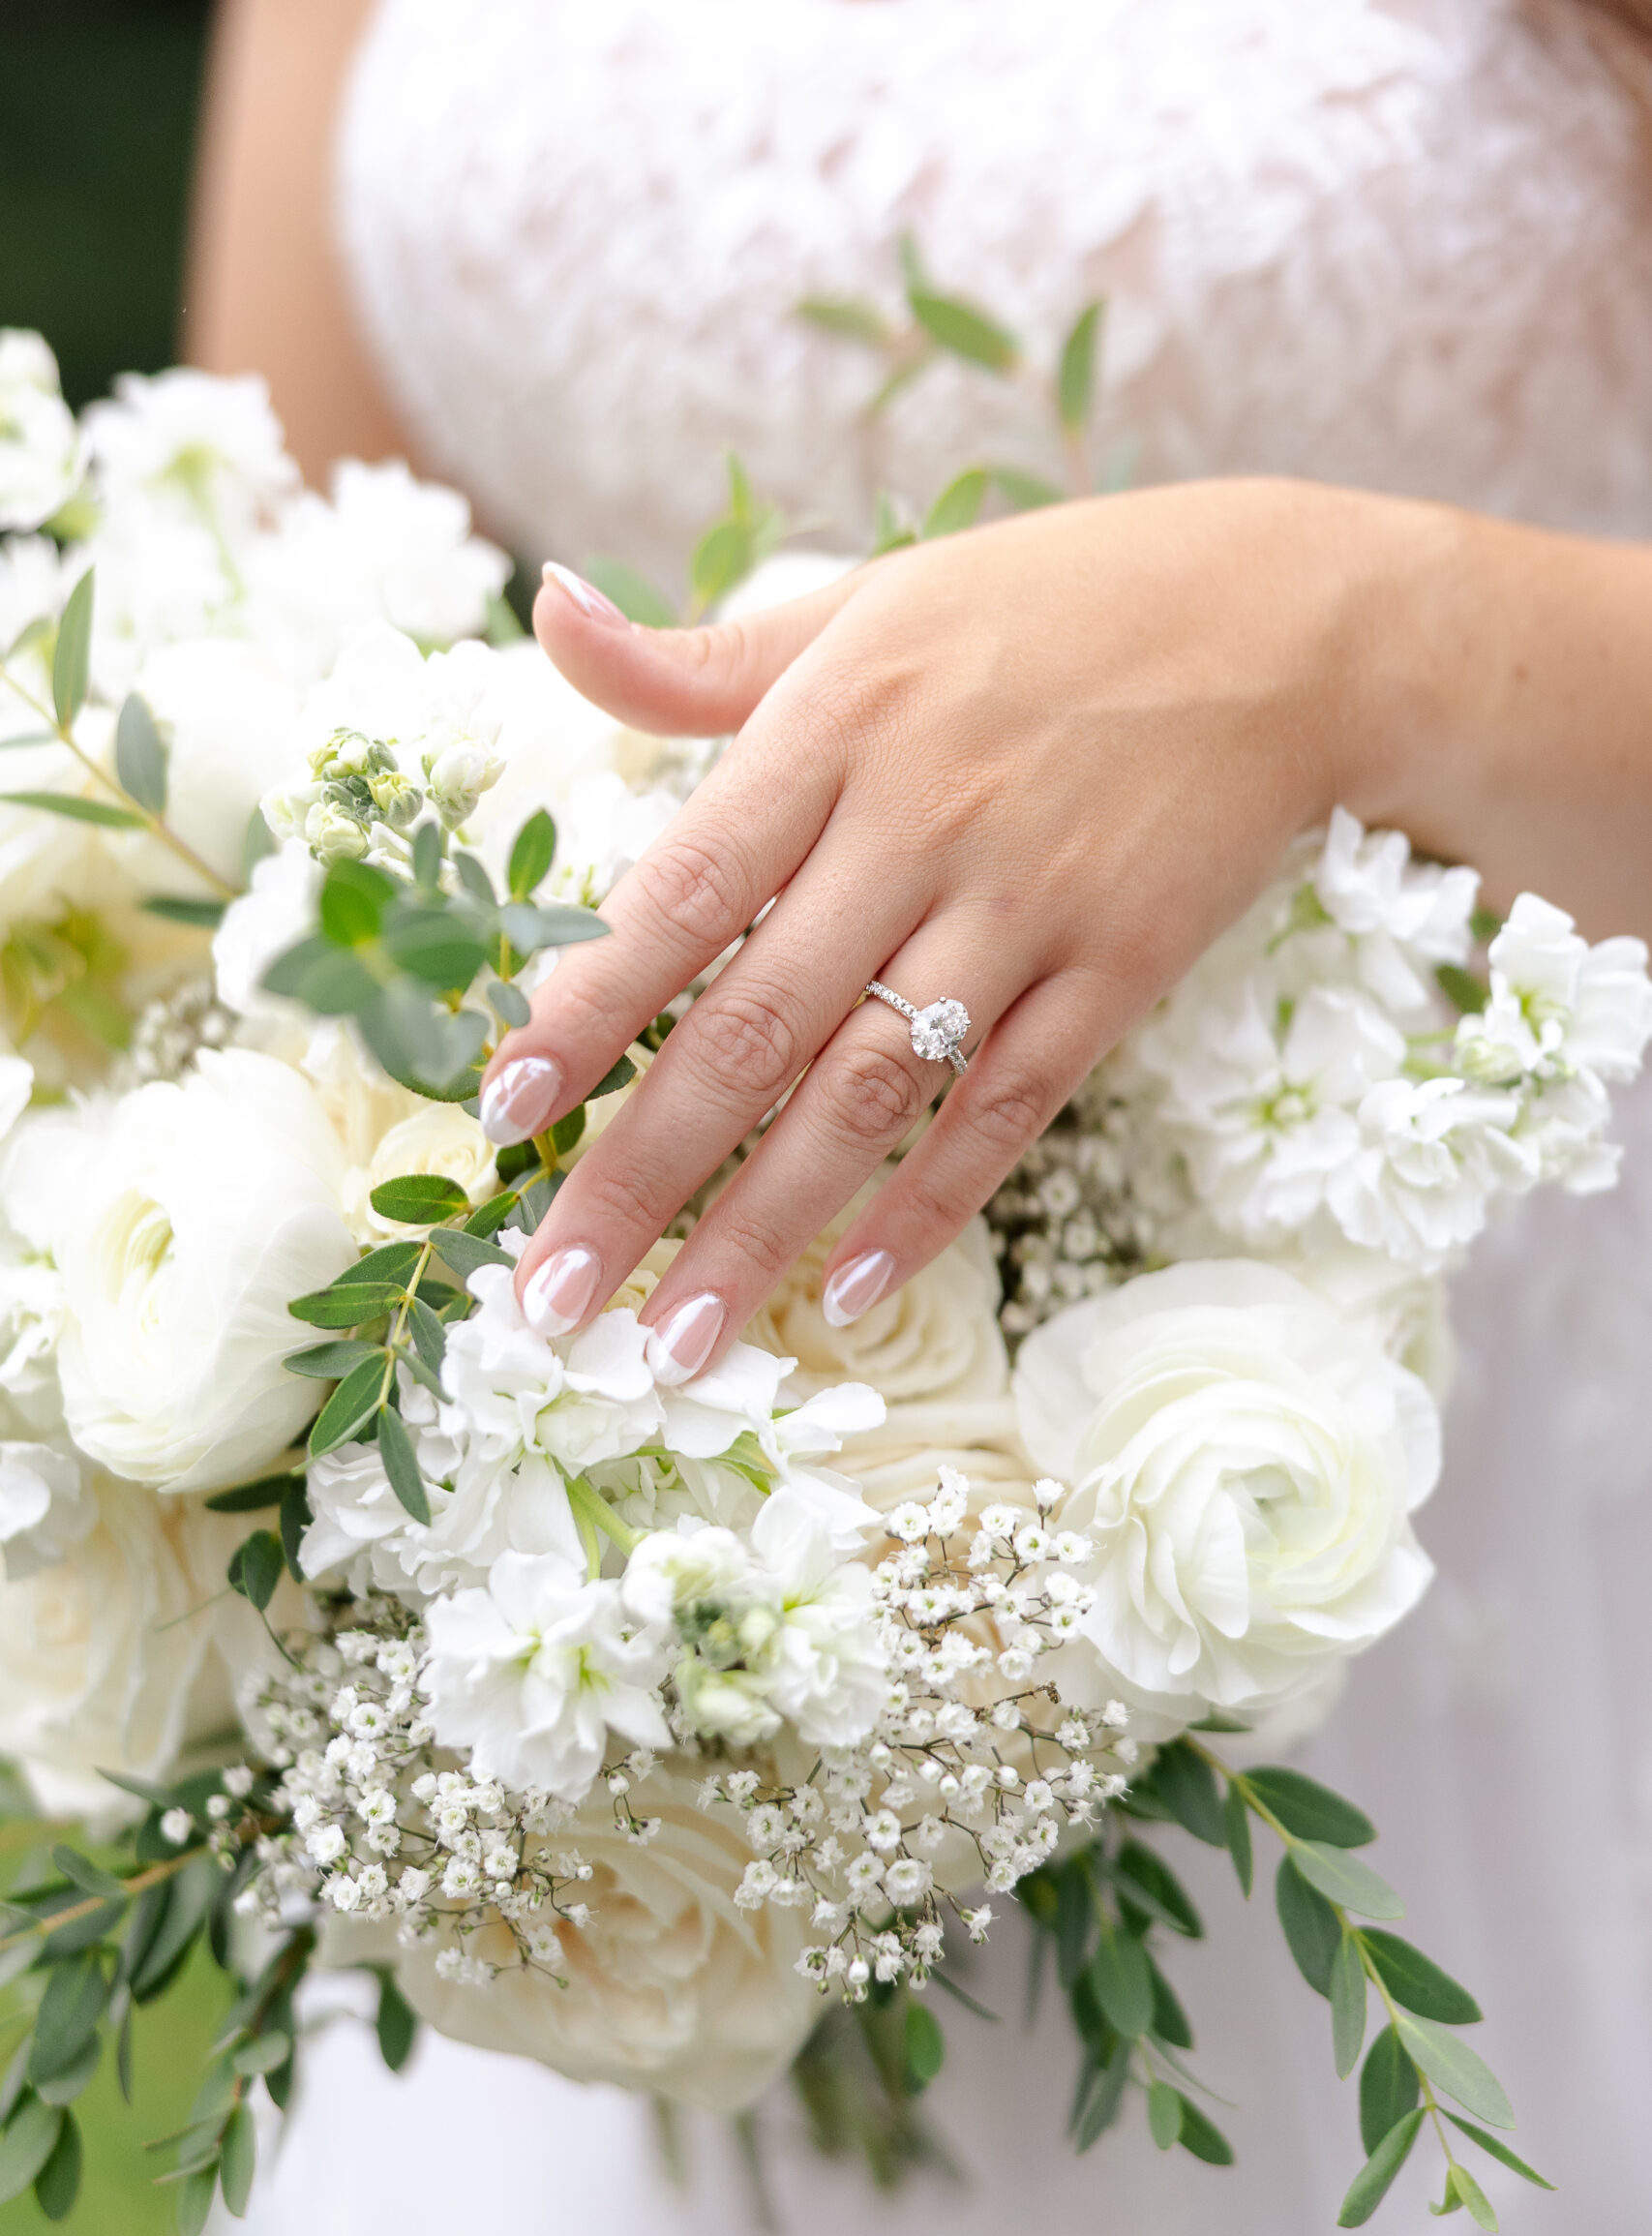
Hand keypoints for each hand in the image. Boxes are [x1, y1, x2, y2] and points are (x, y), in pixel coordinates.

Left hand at [481, 479, 1436, 1373]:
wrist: (1291, 623)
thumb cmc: (1050, 608)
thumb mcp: (866, 604)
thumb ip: (701, 659)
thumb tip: (547, 614)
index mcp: (837, 726)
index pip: (681, 892)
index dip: (584, 1008)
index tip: (499, 1114)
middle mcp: (921, 824)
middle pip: (756, 1026)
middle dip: (642, 1172)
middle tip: (554, 1297)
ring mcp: (1027, 908)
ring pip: (872, 1093)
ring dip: (765, 1227)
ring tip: (680, 1343)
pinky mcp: (1118, 972)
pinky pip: (1010, 1109)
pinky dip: (931, 1204)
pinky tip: (852, 1292)